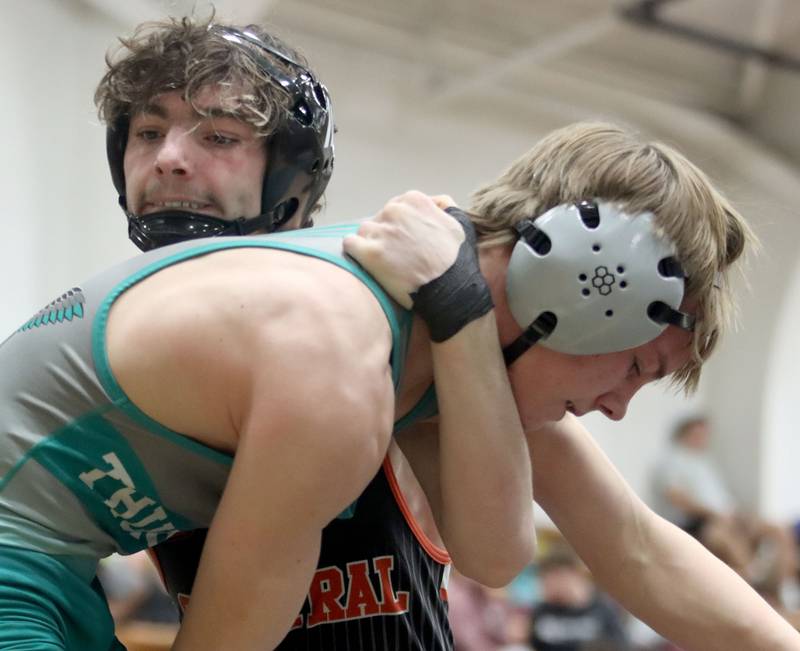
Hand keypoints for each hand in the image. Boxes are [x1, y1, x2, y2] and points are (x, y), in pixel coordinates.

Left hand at [343, 191, 463, 308]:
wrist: (449, 291)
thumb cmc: (456, 261)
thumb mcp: (460, 224)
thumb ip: (444, 207)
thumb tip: (435, 201)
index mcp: (415, 200)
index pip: (396, 207)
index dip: (400, 226)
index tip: (406, 242)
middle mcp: (395, 211)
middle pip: (379, 219)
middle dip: (385, 235)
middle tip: (397, 256)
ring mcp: (381, 231)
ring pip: (364, 232)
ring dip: (371, 244)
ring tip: (385, 263)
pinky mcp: (368, 252)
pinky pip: (350, 244)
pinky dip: (356, 253)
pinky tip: (367, 264)